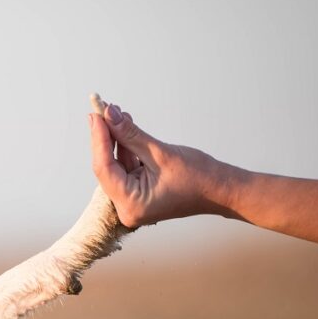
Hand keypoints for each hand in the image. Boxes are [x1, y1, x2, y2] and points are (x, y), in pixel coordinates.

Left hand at [88, 103, 232, 227]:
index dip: (98, 139)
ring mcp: (133, 201)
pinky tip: (124, 127)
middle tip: (101, 110)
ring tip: (115, 113)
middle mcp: (127, 208)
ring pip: (116, 165)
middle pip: (107, 167)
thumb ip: (130, 134)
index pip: (104, 168)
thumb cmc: (199, 177)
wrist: (222, 190)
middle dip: (106, 137)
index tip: (95, 115)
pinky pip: (126, 167)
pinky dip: (127, 148)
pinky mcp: (139, 193)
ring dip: (117, 139)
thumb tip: (109, 114)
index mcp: (131, 204)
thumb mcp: (161, 153)